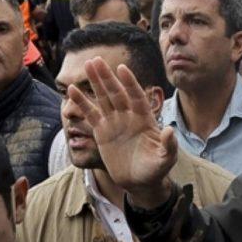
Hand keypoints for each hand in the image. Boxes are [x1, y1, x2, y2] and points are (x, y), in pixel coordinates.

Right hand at [70, 59, 176, 207]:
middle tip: (96, 60)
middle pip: (117, 93)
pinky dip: (82, 103)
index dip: (130, 83)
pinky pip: (91, 114)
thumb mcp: (166, 159)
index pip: (136, 97)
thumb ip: (169, 145)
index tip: (122, 69)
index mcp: (145, 119)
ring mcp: (115, 122)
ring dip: (96, 82)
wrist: (140, 181)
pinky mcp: (102, 131)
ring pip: (104, 98)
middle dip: (107, 77)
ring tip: (88, 64)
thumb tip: (170, 130)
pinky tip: (72, 90)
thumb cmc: (156, 169)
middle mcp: (129, 116)